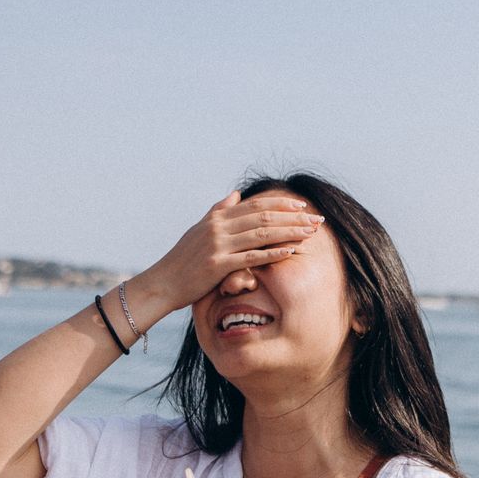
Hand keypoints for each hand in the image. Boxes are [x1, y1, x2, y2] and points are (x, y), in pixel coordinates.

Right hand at [128, 192, 323, 320]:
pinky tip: (291, 251)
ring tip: (311, 232)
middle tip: (316, 219)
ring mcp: (218, 245)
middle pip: (264, 216)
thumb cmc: (182, 260)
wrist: (162, 283)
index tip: (302, 205)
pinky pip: (251, 257)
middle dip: (293, 216)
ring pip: (262, 233)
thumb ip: (219, 211)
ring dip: (289, 231)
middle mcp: (218, 227)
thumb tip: (236, 194)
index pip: (256, 205)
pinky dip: (273, 253)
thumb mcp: (199, 230)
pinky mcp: (218, 266)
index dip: (281, 203)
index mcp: (217, 218)